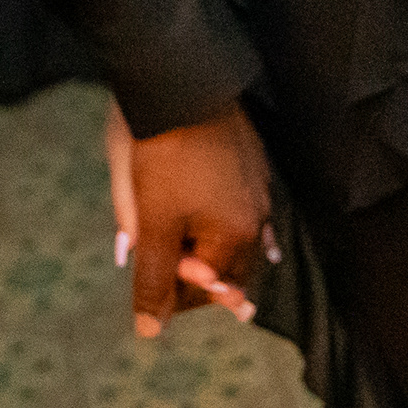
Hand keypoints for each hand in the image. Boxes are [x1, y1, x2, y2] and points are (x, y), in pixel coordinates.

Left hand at [110, 100, 269, 336]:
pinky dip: (234, 226)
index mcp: (235, 236)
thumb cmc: (161, 153)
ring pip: (240, 236)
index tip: (149, 300)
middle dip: (200, 280)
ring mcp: (259, 186)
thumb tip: (149, 327)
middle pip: (230, 266)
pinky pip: (245, 206)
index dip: (175, 298)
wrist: (176, 80)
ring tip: (202, 272)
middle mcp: (257, 217)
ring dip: (218, 255)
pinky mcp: (253, 159)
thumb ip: (153, 277)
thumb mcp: (151, 220)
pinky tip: (241, 235)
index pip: (206, 288)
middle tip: (169, 288)